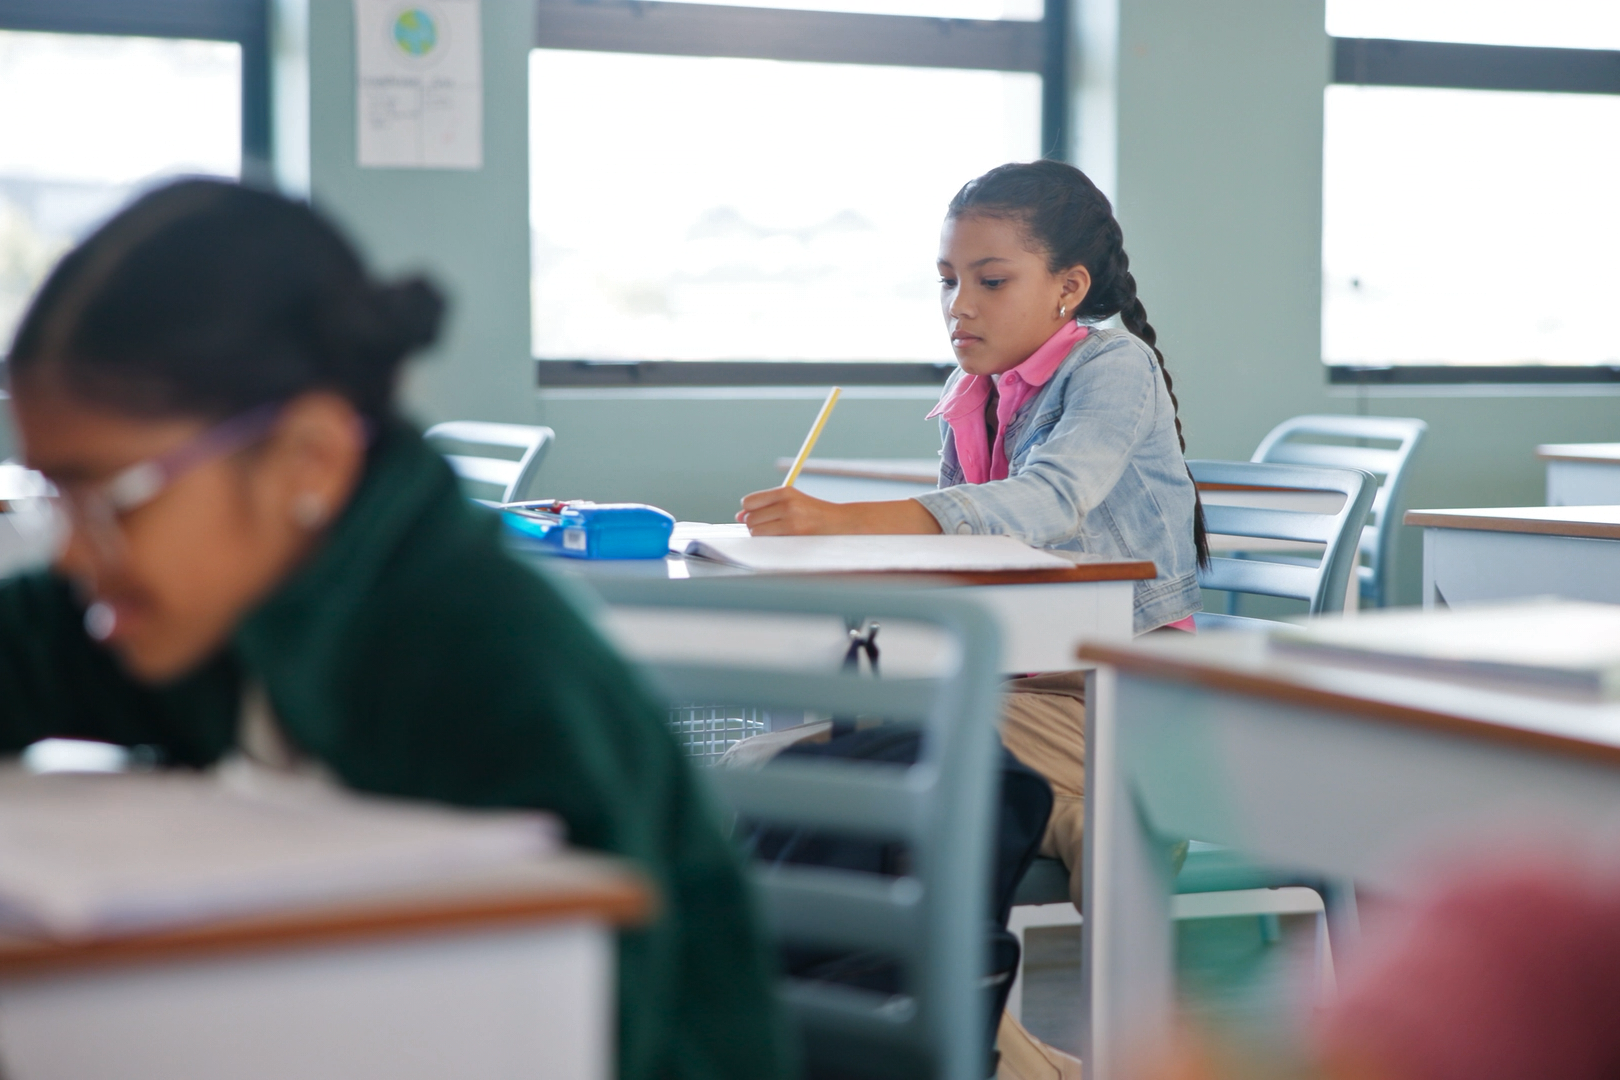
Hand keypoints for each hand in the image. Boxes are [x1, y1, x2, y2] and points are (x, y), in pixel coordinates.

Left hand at [736, 489, 943, 535]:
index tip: (758, 516)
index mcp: (785, 492)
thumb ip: (766, 506)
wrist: (841, 524)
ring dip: (761, 535)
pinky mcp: (795, 534)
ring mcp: (791, 520)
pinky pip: (767, 540)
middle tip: (772, 527)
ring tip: (778, 533)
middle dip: (754, 524)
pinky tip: (781, 540)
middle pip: (750, 518)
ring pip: (756, 530)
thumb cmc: (813, 514)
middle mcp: (787, 503)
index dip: (749, 511)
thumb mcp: (792, 502)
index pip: (749, 502)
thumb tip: (739, 516)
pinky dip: (769, 542)